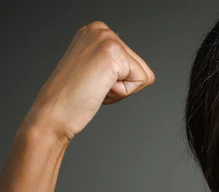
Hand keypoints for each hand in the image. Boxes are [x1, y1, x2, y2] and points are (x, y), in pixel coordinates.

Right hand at [20, 21, 154, 142]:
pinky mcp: (113, 53)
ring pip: (142, 75)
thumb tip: (127, 69)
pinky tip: (99, 88)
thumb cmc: (71, 98)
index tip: (93, 82)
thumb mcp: (94, 71)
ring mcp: (107, 38)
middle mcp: (101, 30)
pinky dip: (123, 92)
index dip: (119, 82)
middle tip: (94, 87)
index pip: (133, 62)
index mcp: (96, 32)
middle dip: (122, 85)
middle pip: (141, 67)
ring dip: (122, 90)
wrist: (54, 112)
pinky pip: (141, 80)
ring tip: (95, 87)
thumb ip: (112, 65)